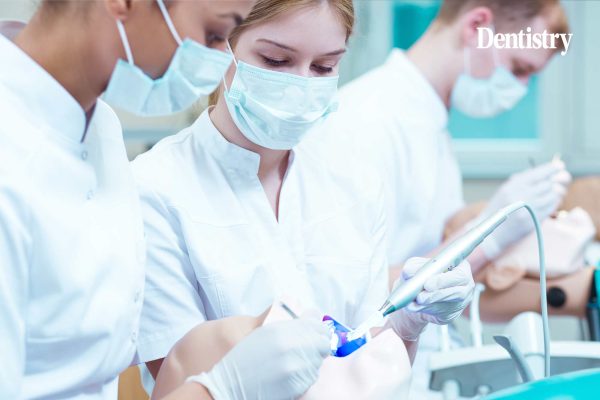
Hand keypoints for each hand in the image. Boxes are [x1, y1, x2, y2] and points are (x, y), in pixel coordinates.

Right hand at [188, 318, 329, 399]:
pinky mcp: (297, 386)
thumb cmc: (245, 358)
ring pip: (318, 361)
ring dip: (311, 360)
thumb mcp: (263, 332)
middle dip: (317, 344)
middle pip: (322, 344)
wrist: (230, 386)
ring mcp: (295, 369)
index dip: (319, 329)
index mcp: (281, 331)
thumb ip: (289, 324)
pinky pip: (311, 377)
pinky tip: (291, 373)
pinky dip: (305, 374)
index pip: (317, 326)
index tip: (317, 331)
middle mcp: (291, 349)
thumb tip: (313, 317)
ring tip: (294, 361)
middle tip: (308, 347)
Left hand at [387, 257, 474, 340]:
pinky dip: (426, 310)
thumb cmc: (422, 276)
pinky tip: (416, 307)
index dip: (444, 280)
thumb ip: (414, 267)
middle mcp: (465, 285)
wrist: (416, 294)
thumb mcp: (415, 266)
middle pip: (459, 292)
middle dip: (437, 295)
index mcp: (461, 267)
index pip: (460, 275)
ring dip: (430, 304)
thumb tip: (410, 273)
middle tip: (420, 297)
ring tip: (415, 301)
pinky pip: (442, 314)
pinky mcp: (452, 314)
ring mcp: (461, 301)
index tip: (427, 285)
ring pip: (450, 305)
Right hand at [479, 161, 570, 258]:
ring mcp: (527, 210)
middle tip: (559, 180)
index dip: (551, 169)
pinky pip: (551, 208)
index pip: (537, 174)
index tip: (560, 165)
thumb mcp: (505, 191)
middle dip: (555, 181)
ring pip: (552, 196)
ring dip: (555, 193)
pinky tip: (550, 202)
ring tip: (554, 192)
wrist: (492, 233)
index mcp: (512, 187)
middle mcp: (520, 196)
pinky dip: (553, 203)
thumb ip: (522, 180)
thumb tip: (545, 172)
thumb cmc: (499, 209)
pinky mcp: (533, 221)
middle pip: (547, 184)